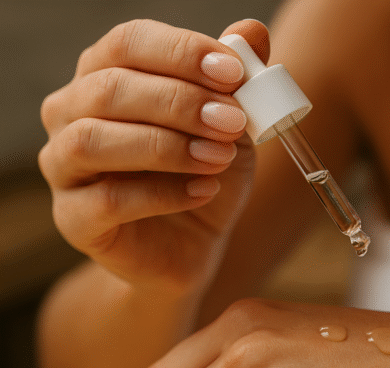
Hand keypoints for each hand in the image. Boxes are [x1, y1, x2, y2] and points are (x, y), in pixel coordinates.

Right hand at [38, 19, 269, 294]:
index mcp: (105, 74)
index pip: (128, 43)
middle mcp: (71, 113)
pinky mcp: (74, 219)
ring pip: (93, 141)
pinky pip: (107, 200)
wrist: (197, 242)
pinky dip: (163, 194)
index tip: (234, 73)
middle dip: (180, 102)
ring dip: (166, 146)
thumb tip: (252, 31)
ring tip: (219, 156)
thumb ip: (238, 78)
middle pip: (109, 89)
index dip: (181, 52)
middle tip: (233, 121)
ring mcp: (64, 167)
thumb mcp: (233, 123)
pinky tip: (205, 191)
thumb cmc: (207, 170)